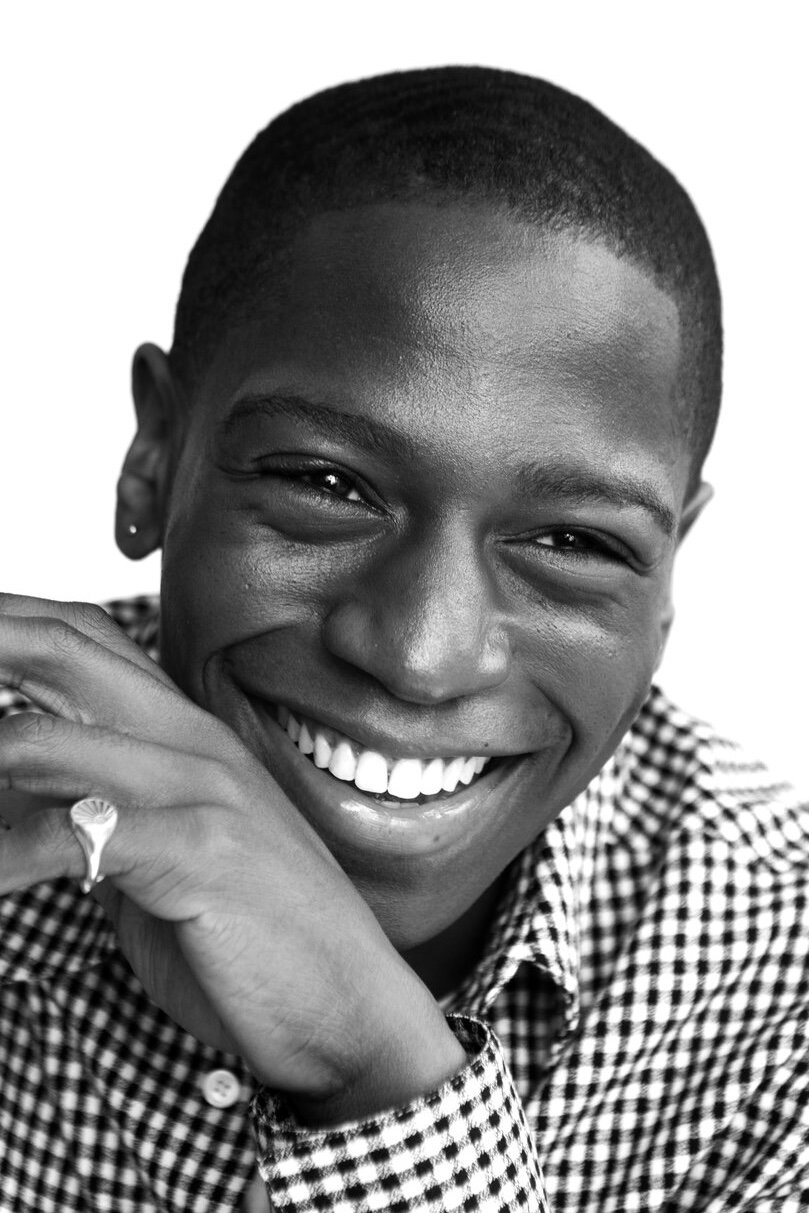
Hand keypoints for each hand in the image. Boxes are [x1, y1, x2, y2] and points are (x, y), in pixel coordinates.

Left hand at [0, 594, 465, 1122]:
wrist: (349, 1002)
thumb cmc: (251, 932)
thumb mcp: (165, 853)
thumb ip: (98, 808)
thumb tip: (12, 790)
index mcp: (188, 733)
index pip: (85, 636)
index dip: (8, 619)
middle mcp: (193, 741)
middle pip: (63, 651)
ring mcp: (201, 789)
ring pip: (38, 740)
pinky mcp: (201, 851)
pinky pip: (72, 833)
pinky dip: (5, 856)